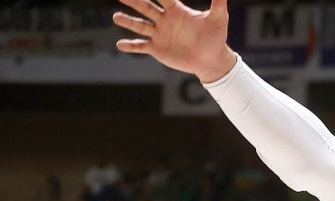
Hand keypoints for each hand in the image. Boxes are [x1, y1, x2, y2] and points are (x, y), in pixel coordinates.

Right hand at [113, 0, 235, 81]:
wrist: (212, 59)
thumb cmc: (216, 37)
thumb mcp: (218, 19)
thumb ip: (218, 3)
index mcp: (176, 10)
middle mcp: (165, 20)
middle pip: (146, 8)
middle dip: (134, 1)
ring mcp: (160, 34)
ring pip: (141, 26)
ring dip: (128, 22)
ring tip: (116, 17)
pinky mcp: (158, 48)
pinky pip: (142, 46)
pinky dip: (131, 46)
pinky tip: (120, 44)